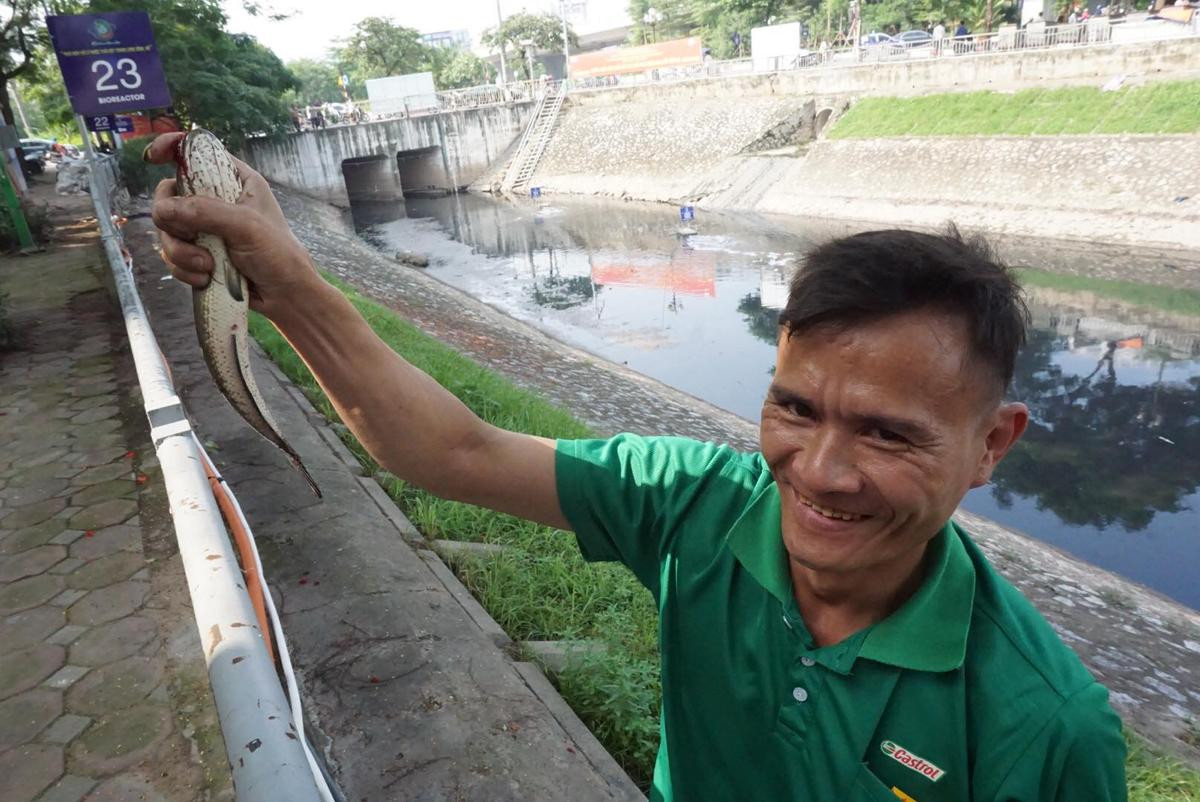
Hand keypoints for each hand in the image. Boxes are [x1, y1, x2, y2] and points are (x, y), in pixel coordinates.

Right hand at [147, 132, 318, 316]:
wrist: (285, 296)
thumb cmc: (279, 256)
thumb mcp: (246, 227)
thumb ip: (206, 212)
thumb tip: (164, 209)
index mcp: (236, 181)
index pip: (198, 153)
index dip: (172, 148)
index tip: (152, 158)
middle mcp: (217, 201)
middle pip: (170, 196)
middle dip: (172, 222)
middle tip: (191, 237)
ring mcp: (205, 229)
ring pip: (166, 231)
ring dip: (180, 253)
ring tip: (207, 267)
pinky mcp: (198, 255)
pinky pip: (172, 256)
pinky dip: (183, 269)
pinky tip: (205, 278)